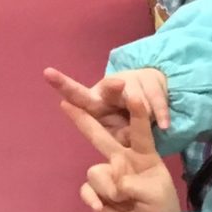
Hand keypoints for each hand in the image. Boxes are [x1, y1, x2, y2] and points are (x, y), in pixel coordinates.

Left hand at [44, 66, 171, 142]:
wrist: (149, 101)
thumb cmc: (124, 122)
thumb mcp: (115, 133)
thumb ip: (118, 138)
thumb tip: (126, 137)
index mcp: (94, 102)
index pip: (75, 94)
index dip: (63, 85)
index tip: (47, 73)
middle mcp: (109, 89)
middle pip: (110, 86)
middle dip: (113, 85)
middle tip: (118, 85)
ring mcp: (132, 81)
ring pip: (138, 99)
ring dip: (144, 113)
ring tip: (150, 123)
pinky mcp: (152, 82)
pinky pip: (156, 101)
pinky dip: (160, 114)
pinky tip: (164, 125)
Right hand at [62, 95, 184, 211]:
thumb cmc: (161, 209)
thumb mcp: (156, 192)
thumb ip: (134, 182)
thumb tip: (113, 182)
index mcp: (143, 155)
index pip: (139, 131)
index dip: (137, 113)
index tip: (133, 93)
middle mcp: (122, 160)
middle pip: (100, 135)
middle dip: (83, 118)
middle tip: (65, 100)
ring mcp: (108, 176)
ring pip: (95, 171)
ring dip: (108, 189)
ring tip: (124, 202)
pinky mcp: (97, 193)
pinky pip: (87, 189)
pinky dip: (93, 199)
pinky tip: (100, 209)